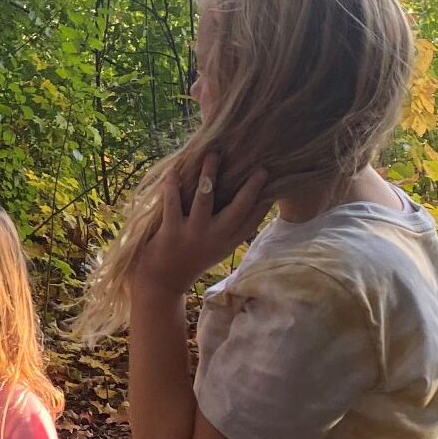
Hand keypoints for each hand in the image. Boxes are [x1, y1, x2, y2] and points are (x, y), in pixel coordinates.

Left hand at [132, 155, 269, 300]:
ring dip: (209, 175)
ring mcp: (193, 233)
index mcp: (226, 243)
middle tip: (260, 169)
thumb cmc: (189, 261)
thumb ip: (227, 231)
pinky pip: (173, 203)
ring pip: (205, 199)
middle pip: (237, 209)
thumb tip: (243, 205)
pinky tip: (174, 170)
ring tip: (213, 155)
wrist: (162, 284)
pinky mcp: (171, 231)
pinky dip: (172, 185)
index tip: (276, 186)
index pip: (251, 223)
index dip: (264, 205)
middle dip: (250, 188)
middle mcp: (214, 238)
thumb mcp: (216, 250)